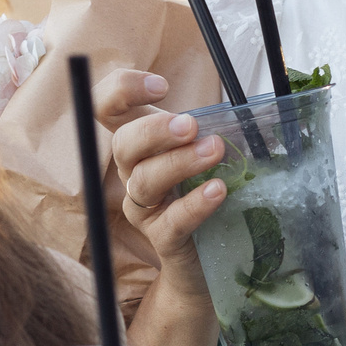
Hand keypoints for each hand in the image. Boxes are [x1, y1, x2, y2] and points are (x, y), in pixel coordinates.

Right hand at [97, 64, 228, 276]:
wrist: (204, 259)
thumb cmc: (201, 194)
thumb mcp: (200, 152)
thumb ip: (206, 128)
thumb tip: (238, 110)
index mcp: (138, 146)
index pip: (107, 108)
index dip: (121, 91)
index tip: (161, 87)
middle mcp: (132, 174)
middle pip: (122, 146)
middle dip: (153, 132)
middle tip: (190, 125)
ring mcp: (145, 209)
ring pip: (144, 182)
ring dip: (178, 163)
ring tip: (214, 151)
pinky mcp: (164, 240)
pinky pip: (172, 222)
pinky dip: (194, 204)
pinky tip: (217, 190)